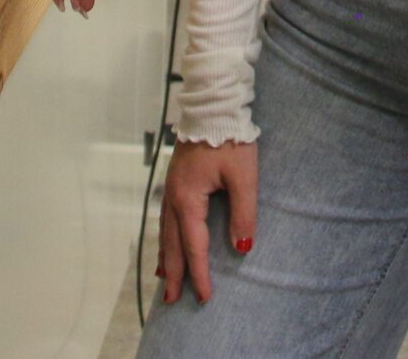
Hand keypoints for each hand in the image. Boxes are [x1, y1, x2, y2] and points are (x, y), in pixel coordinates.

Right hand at [156, 139, 256, 304]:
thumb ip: (244, 213)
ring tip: (164, 279)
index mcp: (188, 199)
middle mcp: (173, 197)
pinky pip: (167, 218)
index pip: (194, 247)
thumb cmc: (230, 139)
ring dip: (166, 258)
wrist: (213, 106)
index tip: (206, 297)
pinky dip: (166, 237)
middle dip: (173, 274)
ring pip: (166, 232)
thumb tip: (242, 247)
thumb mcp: (244, 177)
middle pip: (172, 245)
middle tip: (171, 301)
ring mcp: (171, 188)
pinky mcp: (175, 181)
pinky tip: (169, 242)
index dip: (200, 274)